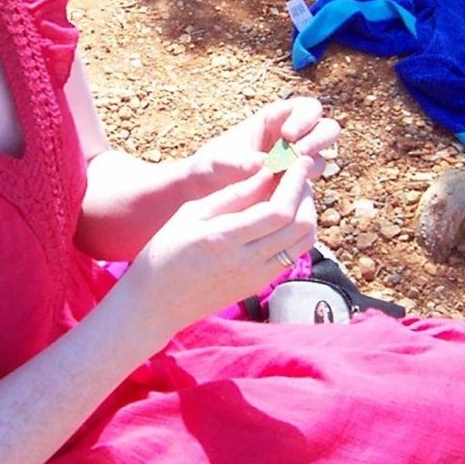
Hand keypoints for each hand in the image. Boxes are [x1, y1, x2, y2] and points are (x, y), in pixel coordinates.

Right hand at [122, 160, 318, 336]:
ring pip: (303, 242)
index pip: (279, 210)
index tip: (300, 160)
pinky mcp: (259, 284)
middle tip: (297, 173)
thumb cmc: (167, 250)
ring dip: (307, 212)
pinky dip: (297, 231)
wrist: (157, 303)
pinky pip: (293, 254)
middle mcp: (247, 262)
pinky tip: (284, 216)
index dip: (296, 182)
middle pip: (300, 225)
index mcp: (225, 239)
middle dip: (305, 193)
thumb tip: (268, 172)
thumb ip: (233, 194)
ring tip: (293, 193)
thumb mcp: (192, 213)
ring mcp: (256, 277)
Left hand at [189, 97, 339, 188]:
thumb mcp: (220, 160)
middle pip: (326, 128)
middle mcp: (292, 138)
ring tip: (291, 175)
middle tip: (299, 153)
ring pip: (323, 155)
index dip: (304, 118)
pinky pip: (310, 182)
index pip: (305, 109)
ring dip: (313, 163)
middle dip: (318, 139)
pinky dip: (304, 184)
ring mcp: (296, 161)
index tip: (288, 135)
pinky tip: (287, 192)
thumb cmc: (212, 166)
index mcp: (276, 119)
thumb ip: (241, 161)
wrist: (206, 192)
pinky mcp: (295, 182)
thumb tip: (263, 164)